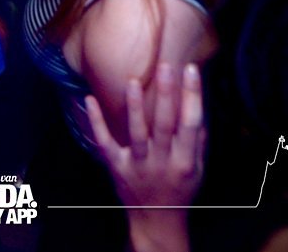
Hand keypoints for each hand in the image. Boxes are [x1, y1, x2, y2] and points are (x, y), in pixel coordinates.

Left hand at [85, 62, 205, 209]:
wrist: (156, 221)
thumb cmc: (180, 190)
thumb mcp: (198, 169)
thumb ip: (197, 140)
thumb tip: (197, 104)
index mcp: (185, 161)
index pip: (191, 123)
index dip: (192, 96)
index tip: (191, 69)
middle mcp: (162, 162)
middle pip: (165, 125)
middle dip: (166, 95)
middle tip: (166, 66)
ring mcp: (138, 165)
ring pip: (136, 133)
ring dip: (135, 107)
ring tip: (133, 81)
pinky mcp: (116, 167)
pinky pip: (104, 142)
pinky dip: (96, 122)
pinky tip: (90, 99)